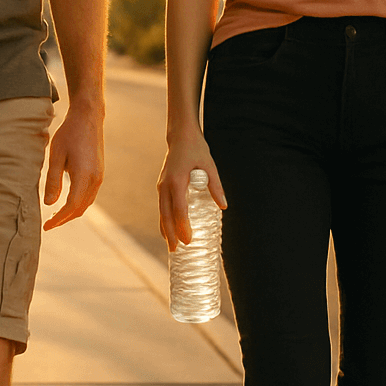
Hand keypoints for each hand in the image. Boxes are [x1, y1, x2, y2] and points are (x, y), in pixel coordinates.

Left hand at [43, 103, 104, 229]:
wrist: (88, 118)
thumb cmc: (69, 133)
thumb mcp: (56, 155)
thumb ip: (52, 181)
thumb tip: (49, 204)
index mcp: (84, 175)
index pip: (71, 206)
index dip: (58, 219)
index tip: (46, 227)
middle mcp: (95, 179)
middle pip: (80, 208)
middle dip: (64, 219)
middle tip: (49, 225)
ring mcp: (99, 177)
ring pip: (86, 203)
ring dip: (72, 213)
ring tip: (56, 216)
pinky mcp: (99, 173)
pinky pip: (90, 195)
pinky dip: (78, 204)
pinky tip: (67, 202)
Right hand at [157, 129, 227, 251]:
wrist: (180, 136)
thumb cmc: (196, 149)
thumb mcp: (210, 166)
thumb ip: (216, 186)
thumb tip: (224, 207)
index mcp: (177, 181)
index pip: (179, 209)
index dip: (183, 226)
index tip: (188, 240)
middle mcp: (165, 185)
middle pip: (166, 215)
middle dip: (171, 233)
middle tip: (176, 250)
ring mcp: (161, 186)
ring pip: (161, 212)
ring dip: (165, 229)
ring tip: (171, 246)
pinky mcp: (162, 186)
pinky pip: (162, 207)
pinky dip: (164, 220)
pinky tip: (168, 230)